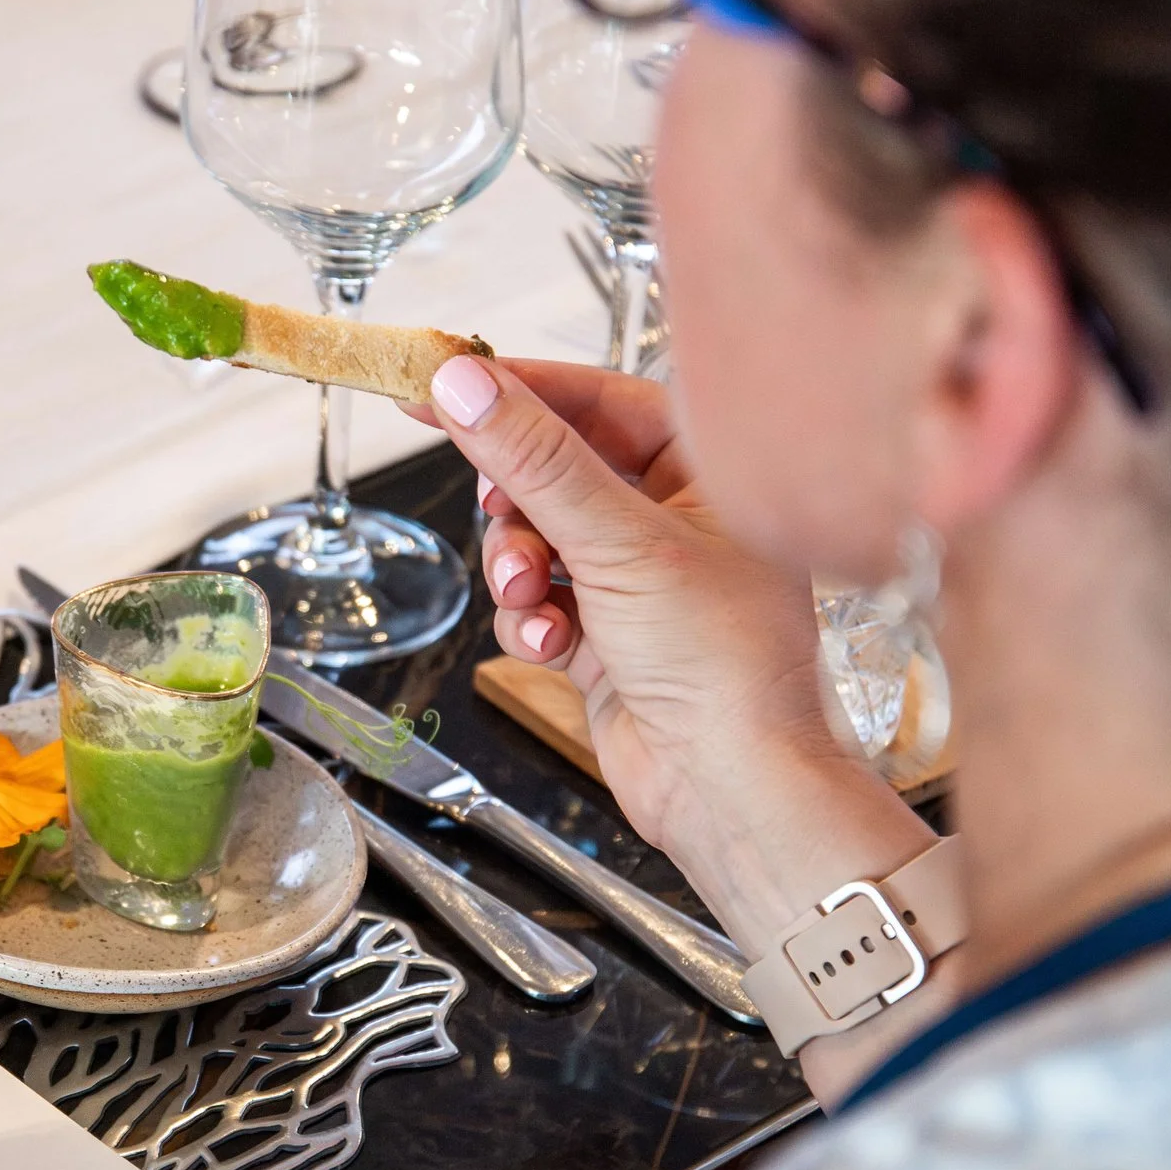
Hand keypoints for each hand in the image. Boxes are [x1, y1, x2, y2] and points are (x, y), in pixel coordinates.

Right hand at [409, 357, 932, 948]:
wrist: (731, 788)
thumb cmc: (723, 664)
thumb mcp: (617, 541)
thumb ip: (532, 457)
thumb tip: (463, 382)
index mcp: (706, 471)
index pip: (596, 399)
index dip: (518, 391)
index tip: (439, 382)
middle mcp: (675, 517)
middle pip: (554, 471)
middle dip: (518, 505)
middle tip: (500, 514)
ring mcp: (638, 579)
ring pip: (535, 540)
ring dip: (519, 569)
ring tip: (534, 598)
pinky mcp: (605, 634)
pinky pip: (538, 601)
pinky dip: (533, 621)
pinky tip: (554, 646)